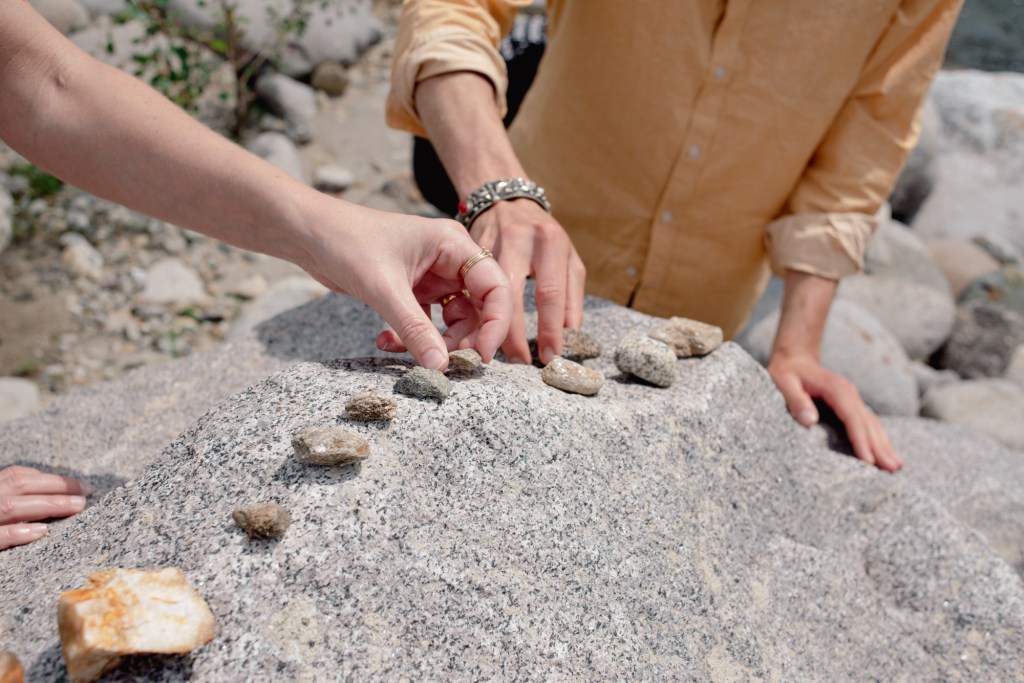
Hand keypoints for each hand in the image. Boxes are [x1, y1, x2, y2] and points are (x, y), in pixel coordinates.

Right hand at [0, 465, 92, 550]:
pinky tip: (42, 531)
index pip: (17, 476)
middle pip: (20, 485)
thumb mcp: (0, 506)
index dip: (49, 478)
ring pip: (11, 506)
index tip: (77, 485)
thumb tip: (57, 498)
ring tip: (77, 506)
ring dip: (48, 504)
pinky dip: (18, 532)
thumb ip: (15, 499)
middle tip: (87, 492)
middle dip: (57, 486)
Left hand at [298, 201, 512, 369]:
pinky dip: (411, 337)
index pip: (495, 287)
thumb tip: (440, 367)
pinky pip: (426, 323)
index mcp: (454, 245)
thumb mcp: (383, 289)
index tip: (481, 354)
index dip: (496, 323)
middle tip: (442, 362)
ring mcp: (432, 276)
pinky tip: (384, 341)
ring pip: (453, 320)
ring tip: (405, 351)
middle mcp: (450, 260)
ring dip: (434, 342)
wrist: (308, 233)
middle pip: (479, 308)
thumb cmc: (347, 243)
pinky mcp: (413, 290)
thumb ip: (415, 329)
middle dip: (462, 338)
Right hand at [469, 199, 585, 364]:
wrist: (506, 201)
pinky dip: (471, 314)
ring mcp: (489, 243)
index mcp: (549, 242)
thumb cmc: (543, 236)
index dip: (550, 330)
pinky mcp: (466, 251)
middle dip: (513, 336)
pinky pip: (466, 288)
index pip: (550, 294)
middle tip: (519, 362)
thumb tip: (570, 334)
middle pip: (512, 296)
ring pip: (484, 294)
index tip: (549, 355)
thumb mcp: (568, 258)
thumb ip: (572, 296)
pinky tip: (477, 332)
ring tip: (496, 353)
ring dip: (488, 328)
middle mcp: (519, 240)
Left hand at [768, 352, 901, 471]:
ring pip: (872, 424)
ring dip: (884, 444)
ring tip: (896, 466)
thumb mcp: (783, 382)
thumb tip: (810, 420)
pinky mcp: (850, 406)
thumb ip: (795, 400)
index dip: (861, 440)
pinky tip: (885, 453)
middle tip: (893, 469)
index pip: (853, 418)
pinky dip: (877, 438)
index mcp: (836, 389)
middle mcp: (849, 393)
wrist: (794, 360)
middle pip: (868, 423)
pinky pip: (867, 423)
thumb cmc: (786, 373)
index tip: (868, 461)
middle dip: (880, 447)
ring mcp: (852, 399)